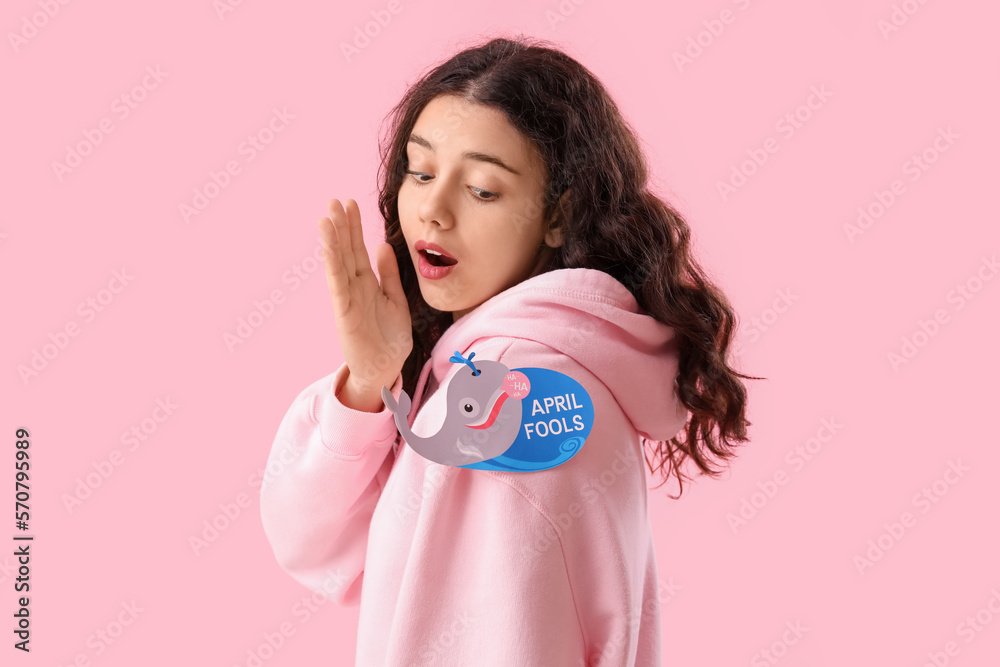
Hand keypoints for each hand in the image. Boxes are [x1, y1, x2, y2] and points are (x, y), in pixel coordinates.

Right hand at [319, 198, 411, 395]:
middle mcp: (354, 288)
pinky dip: (332, 266)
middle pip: (346, 251)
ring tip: (326, 217)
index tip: (350, 204)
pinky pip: (338, 286)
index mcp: (367, 283)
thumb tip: (383, 246)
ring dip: (332, 241)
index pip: (359, 249)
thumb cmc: (389, 338)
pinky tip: (328, 248)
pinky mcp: (344, 313)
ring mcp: (347, 299)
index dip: (355, 227)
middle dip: (341, 226)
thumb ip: (388, 274)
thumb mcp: (395, 299)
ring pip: (338, 264)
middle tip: (334, 200)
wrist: (384, 370)